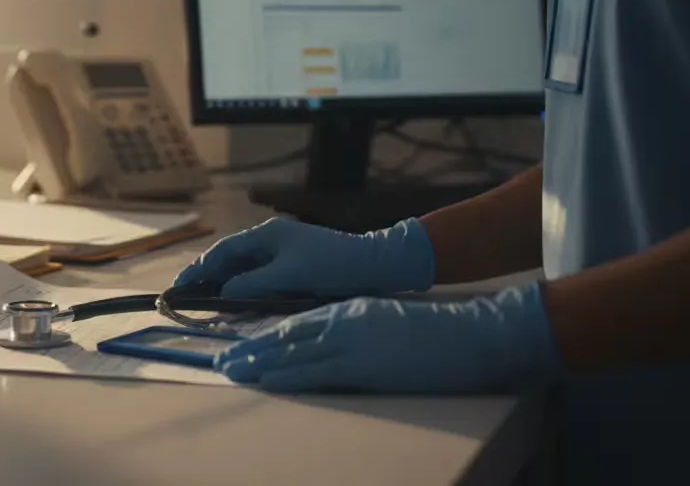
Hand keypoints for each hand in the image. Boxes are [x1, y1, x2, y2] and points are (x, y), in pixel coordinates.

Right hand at [174, 217, 435, 298]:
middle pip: (230, 261)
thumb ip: (252, 284)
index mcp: (267, 235)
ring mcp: (283, 255)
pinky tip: (236, 306)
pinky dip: (244, 291)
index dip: (198, 269)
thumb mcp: (288, 275)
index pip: (223, 252)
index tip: (178, 288)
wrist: (377, 264)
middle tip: (183, 299)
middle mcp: (271, 241)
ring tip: (203, 305)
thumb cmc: (333, 264)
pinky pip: (260, 280)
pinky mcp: (295, 270)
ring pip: (244, 271)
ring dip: (224, 286)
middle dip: (206, 279)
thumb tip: (225, 293)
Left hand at [215, 283, 561, 393]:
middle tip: (224, 359)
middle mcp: (342, 321)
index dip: (268, 335)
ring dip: (259, 362)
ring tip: (232, 370)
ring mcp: (350, 342)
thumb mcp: (383, 319)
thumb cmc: (431, 331)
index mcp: (348, 310)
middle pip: (287, 336)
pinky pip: (313, 372)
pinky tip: (265, 380)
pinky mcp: (360, 363)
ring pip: (292, 353)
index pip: (298, 323)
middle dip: (253, 348)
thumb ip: (353, 326)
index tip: (244, 343)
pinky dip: (285, 375)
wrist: (465, 335)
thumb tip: (328, 342)